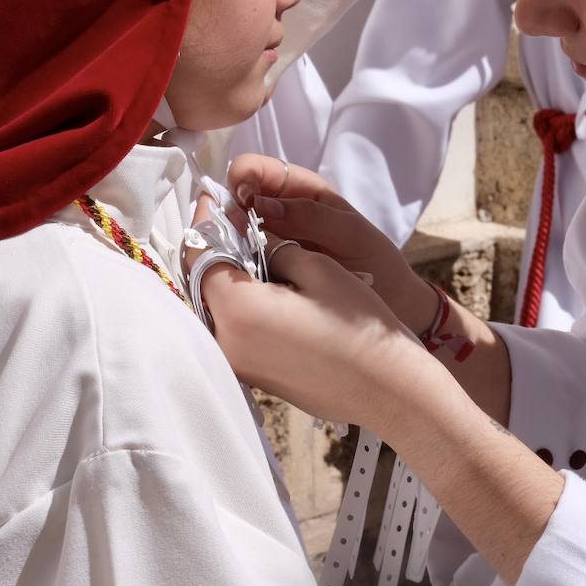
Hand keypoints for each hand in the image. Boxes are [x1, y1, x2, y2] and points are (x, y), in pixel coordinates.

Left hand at [201, 235, 437, 428]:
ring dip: (224, 274)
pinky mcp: (249, 374)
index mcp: (237, 311)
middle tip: (233, 218)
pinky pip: (229, 327)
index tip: (212, 195)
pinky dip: (236, 301)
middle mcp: (225, 341)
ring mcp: (235, 363)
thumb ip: (272, 245)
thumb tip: (248, 232)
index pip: (200, 254)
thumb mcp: (317, 268)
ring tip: (249, 248)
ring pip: (212, 305)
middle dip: (213, 246)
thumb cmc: (357, 326)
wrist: (384, 389)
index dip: (205, 220)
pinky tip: (261, 285)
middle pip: (200, 281)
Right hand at [228, 155, 437, 332]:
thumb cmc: (377, 263)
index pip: (258, 170)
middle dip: (227, 210)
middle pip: (236, 199)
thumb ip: (310, 216)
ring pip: (233, 231)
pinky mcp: (266, 271)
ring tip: (230, 254)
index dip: (243, 177)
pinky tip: (235, 273)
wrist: (392, 305)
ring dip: (226, 238)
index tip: (242, 199)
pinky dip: (234, 263)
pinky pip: (241, 260)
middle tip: (231, 233)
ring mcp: (270, 243)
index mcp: (302, 191)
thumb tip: (260, 205)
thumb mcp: (351, 234)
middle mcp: (279, 213)